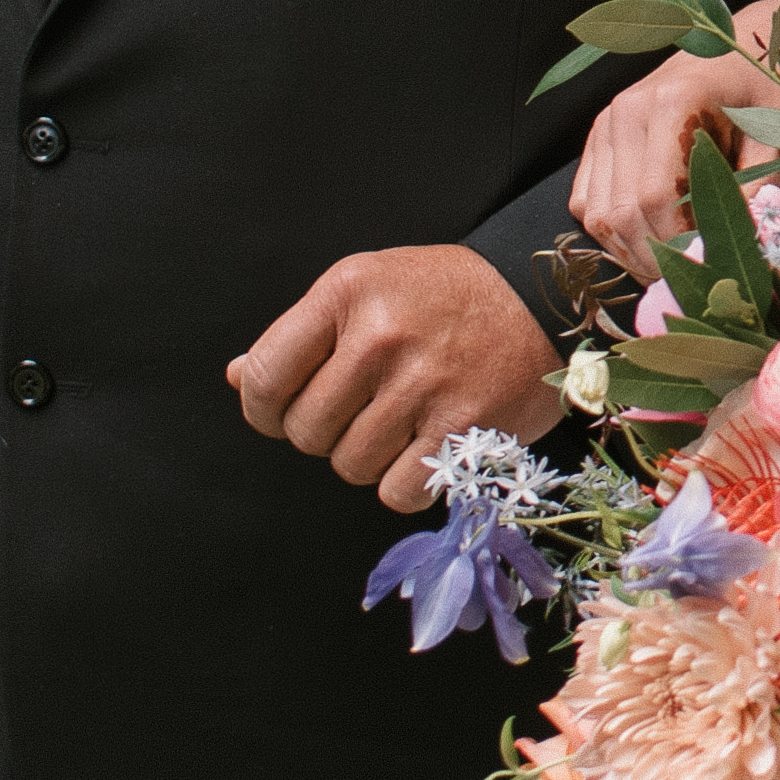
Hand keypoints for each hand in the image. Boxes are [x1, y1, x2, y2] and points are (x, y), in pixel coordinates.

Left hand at [231, 244, 563, 511]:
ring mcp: (423, 385)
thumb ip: (303, 336)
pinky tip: (424, 445)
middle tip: (359, 410)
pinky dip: (405, 481)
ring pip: (349, 465)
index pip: (266, 377)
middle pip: (305, 432)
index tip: (280, 412)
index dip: (262, 409)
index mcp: (346, 294)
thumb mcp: (367, 288)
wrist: (538, 296)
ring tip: (399, 421)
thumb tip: (241, 380)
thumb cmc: (444, 295)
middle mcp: (380, 338)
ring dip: (367, 457)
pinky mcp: (463, 427)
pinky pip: (397, 490)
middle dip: (323, 433)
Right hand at [575, 44, 775, 260]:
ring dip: (629, 250)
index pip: (656, 196)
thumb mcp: (773, 134)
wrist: (732, 50)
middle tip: (689, 279)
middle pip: (622, 211)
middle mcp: (627, 111)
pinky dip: (610, 231)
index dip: (677, 242)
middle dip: (654, 257)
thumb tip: (744, 246)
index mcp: (673, 103)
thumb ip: (758, 188)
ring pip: (597, 213)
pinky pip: (585, 201)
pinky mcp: (597, 138)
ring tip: (668, 265)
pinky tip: (646, 238)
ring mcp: (606, 123)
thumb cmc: (760, 91)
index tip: (706, 264)